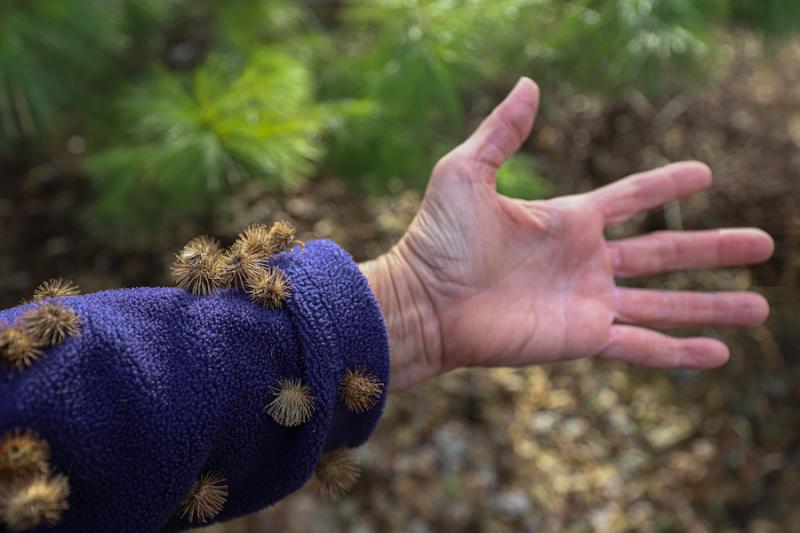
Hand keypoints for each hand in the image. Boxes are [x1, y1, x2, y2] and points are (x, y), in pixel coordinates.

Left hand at [361, 78, 773, 391]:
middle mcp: (586, 262)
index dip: (667, 182)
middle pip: (666, 251)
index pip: (632, 198)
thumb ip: (502, 132)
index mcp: (567, 220)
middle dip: (714, 247)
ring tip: (761, 303)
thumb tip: (529, 84)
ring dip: (712, 305)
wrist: (423, 301)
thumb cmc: (436, 238)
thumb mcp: (466, 172)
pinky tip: (720, 354)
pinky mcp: (581, 338)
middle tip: (763, 243)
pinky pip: (642, 346)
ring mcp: (588, 302)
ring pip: (665, 304)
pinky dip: (680, 352)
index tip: (705, 173)